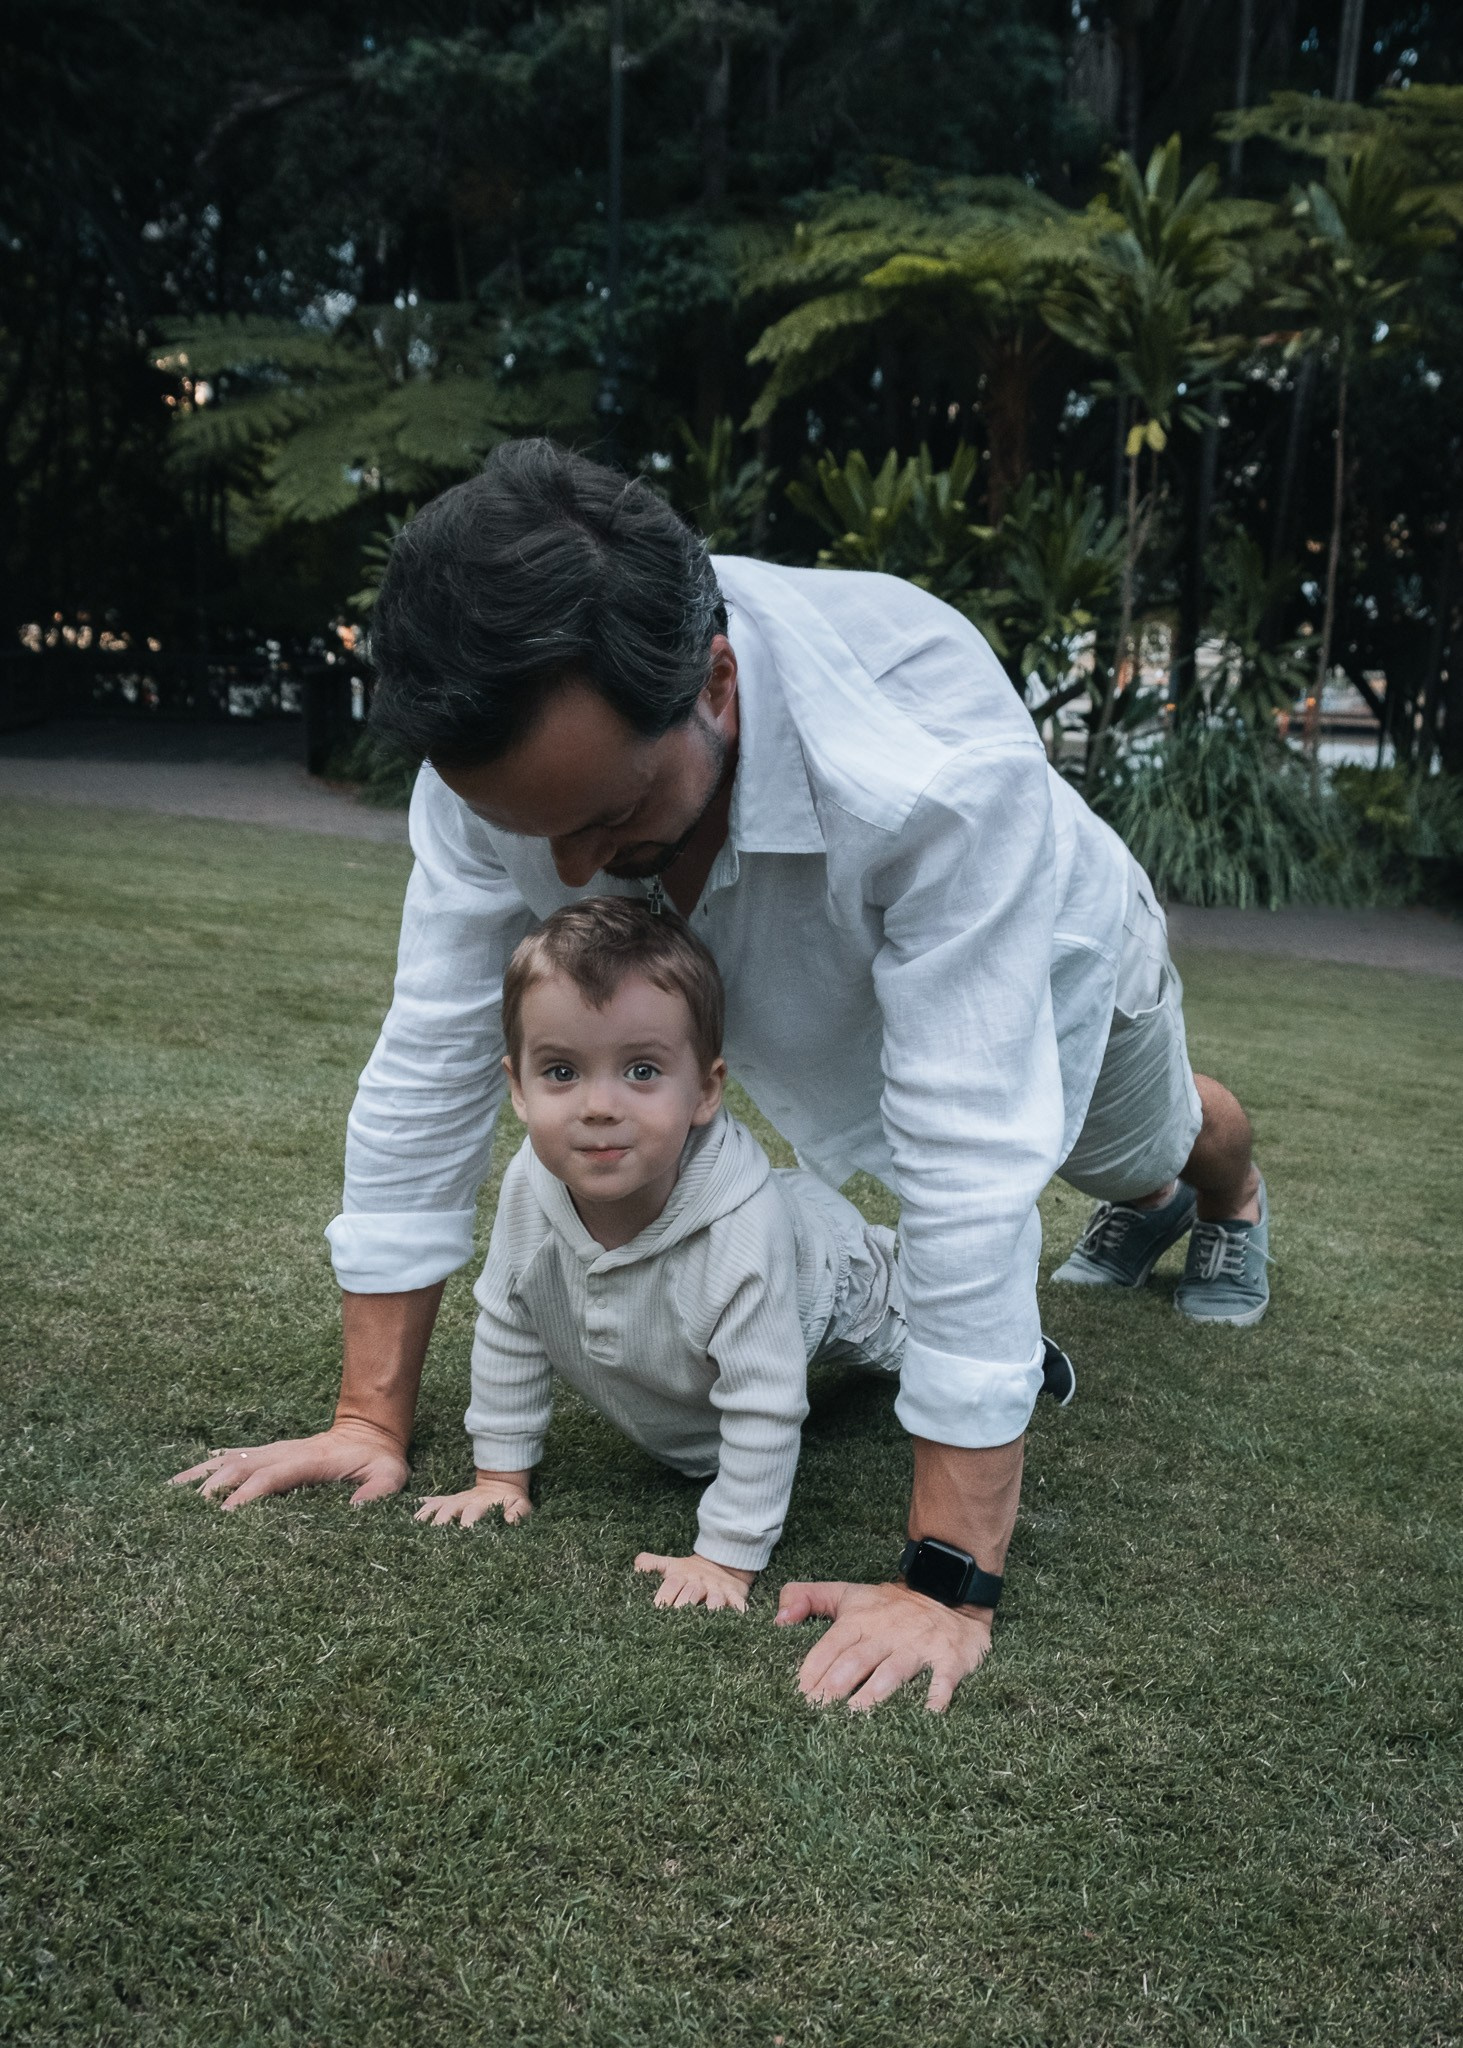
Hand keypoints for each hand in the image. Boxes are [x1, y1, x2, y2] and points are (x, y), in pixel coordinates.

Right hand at [169, 1420, 408, 1510]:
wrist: (368, 1432)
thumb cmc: (378, 1461)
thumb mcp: (390, 1476)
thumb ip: (378, 1492)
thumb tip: (357, 1509)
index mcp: (307, 1461)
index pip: (271, 1477)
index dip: (248, 1495)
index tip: (226, 1517)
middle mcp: (281, 1454)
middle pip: (239, 1468)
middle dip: (212, 1490)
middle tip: (185, 1519)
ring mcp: (269, 1453)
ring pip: (226, 1463)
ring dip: (198, 1480)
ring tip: (166, 1503)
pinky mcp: (262, 1457)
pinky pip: (226, 1461)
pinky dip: (199, 1472)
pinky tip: (174, 1487)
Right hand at [414, 1470, 532, 1527]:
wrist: (501, 1482)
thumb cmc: (511, 1501)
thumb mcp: (521, 1505)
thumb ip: (519, 1512)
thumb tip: (510, 1521)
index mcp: (481, 1504)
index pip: (470, 1515)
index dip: (465, 1526)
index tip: (460, 1537)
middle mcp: (463, 1502)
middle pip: (446, 1512)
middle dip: (438, 1525)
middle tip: (431, 1543)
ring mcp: (453, 1501)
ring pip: (434, 1507)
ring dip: (424, 1518)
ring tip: (413, 1531)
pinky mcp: (446, 1501)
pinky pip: (429, 1502)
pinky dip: (418, 1508)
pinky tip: (407, 1518)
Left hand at [634, 1551, 756, 1611]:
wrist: (722, 1563)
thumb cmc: (688, 1572)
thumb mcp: (669, 1565)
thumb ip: (650, 1563)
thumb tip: (635, 1567)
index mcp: (681, 1575)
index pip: (671, 1584)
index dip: (664, 1596)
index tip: (656, 1610)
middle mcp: (699, 1582)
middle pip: (691, 1594)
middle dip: (684, 1607)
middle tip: (675, 1625)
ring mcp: (717, 1589)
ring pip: (715, 1600)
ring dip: (711, 1610)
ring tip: (707, 1621)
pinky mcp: (735, 1595)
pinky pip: (738, 1604)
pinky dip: (740, 1611)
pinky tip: (738, 1619)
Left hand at [775, 1579, 992, 1712]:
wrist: (949, 1592)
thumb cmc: (890, 1604)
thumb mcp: (848, 1593)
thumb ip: (806, 1597)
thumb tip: (777, 1620)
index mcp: (860, 1619)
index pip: (829, 1647)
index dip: (812, 1672)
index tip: (796, 1698)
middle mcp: (886, 1633)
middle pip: (855, 1662)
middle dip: (834, 1689)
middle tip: (816, 1716)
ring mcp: (917, 1646)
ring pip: (891, 1673)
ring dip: (873, 1696)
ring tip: (854, 1720)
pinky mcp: (948, 1659)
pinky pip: (942, 1679)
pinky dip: (936, 1696)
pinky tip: (927, 1716)